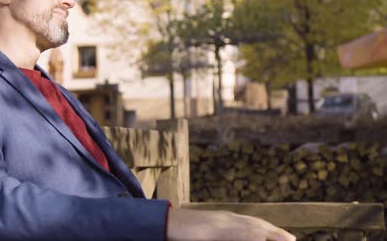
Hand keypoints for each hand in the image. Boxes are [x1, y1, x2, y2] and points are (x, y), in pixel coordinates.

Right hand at [167, 208, 295, 240]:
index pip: (252, 224)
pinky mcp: (211, 228)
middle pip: (254, 224)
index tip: (287, 237)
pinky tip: (259, 237)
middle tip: (292, 239)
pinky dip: (247, 235)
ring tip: (285, 239)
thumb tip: (230, 237)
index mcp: (224, 219)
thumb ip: (221, 236)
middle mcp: (224, 218)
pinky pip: (233, 233)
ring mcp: (219, 222)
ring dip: (267, 233)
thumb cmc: (183, 232)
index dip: (270, 230)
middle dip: (275, 232)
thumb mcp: (207, 235)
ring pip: (248, 228)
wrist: (164, 223)